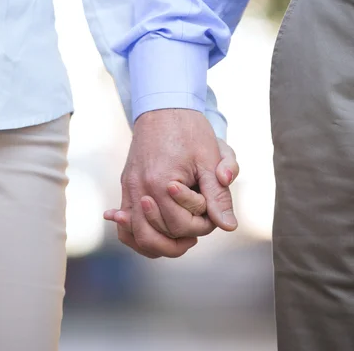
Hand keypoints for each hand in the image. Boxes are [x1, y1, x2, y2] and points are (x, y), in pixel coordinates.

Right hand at [104, 109, 238, 258]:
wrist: (164, 107)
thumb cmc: (190, 130)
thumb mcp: (210, 159)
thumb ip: (218, 195)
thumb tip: (228, 226)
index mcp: (161, 183)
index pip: (182, 225)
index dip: (203, 225)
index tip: (213, 211)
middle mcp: (140, 188)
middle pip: (158, 235)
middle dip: (183, 237)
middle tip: (200, 226)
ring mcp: (130, 187)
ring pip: (136, 236)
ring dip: (159, 245)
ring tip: (182, 239)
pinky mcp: (126, 184)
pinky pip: (125, 222)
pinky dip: (136, 235)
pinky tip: (154, 235)